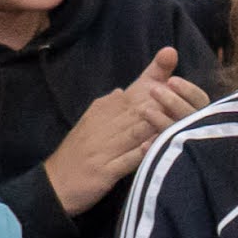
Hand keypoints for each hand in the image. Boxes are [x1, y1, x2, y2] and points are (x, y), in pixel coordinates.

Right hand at [41, 49, 203, 219]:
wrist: (54, 184)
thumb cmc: (78, 153)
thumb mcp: (91, 124)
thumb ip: (108, 108)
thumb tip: (120, 91)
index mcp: (104, 110)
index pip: (134, 88)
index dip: (154, 73)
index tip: (171, 53)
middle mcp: (106, 124)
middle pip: (139, 105)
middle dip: (162, 93)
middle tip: (184, 82)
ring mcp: (105, 147)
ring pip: (136, 130)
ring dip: (157, 120)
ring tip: (180, 110)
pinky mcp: (104, 170)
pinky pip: (126, 161)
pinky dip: (140, 154)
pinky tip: (155, 147)